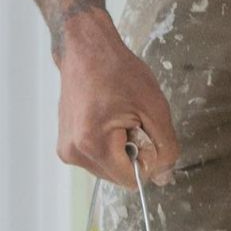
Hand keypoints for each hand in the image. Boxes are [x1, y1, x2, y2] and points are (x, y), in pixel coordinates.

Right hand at [56, 12, 178, 186]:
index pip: (131, 180)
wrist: (86, 50)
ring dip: (121, 151)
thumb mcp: (154, 108)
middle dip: (132, 155)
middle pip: (119, 177)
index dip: (147, 160)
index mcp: (93, 145)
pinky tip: (107, 120)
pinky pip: (98, 159)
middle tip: (131, 121)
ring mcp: (66, 150)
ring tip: (118, 118)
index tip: (144, 130)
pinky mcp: (66, 146)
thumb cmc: (118, 71)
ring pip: (109, 170)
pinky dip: (109, 147)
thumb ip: (165, 148)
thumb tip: (165, 178)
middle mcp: (73, 153)